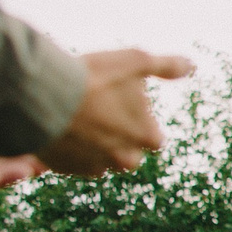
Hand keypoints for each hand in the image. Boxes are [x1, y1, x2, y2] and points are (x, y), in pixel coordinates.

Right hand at [36, 49, 193, 175]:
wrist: (41, 95)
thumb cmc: (93, 78)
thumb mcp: (137, 61)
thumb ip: (167, 66)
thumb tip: (190, 66)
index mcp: (147, 138)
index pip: (154, 138)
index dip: (141, 121)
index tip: (123, 106)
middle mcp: (124, 160)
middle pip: (129, 153)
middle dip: (120, 138)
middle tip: (101, 114)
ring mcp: (93, 167)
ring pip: (101, 160)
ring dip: (96, 146)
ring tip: (80, 121)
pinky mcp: (64, 169)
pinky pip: (73, 163)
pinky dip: (71, 150)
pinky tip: (62, 129)